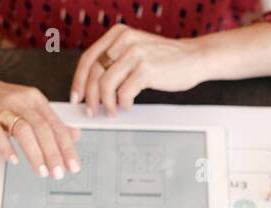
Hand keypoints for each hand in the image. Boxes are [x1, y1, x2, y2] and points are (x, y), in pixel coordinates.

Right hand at [0, 71, 80, 177]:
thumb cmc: (0, 99)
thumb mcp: (30, 106)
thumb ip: (51, 122)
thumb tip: (75, 135)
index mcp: (35, 100)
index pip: (56, 125)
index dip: (67, 147)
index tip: (73, 165)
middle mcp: (20, 102)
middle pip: (42, 128)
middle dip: (53, 153)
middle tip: (58, 172)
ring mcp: (1, 109)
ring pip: (23, 130)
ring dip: (35, 153)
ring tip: (41, 171)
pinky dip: (6, 148)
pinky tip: (14, 160)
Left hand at [71, 25, 207, 115]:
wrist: (194, 57)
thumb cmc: (165, 58)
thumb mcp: (136, 49)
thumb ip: (116, 60)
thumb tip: (93, 85)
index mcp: (118, 34)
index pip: (88, 58)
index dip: (79, 80)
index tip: (76, 96)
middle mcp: (125, 40)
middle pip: (94, 73)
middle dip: (90, 97)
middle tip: (92, 110)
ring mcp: (136, 54)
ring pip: (106, 85)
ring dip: (107, 104)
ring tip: (113, 111)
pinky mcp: (146, 69)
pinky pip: (124, 93)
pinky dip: (123, 103)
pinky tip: (127, 105)